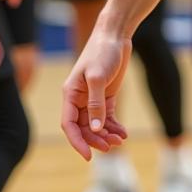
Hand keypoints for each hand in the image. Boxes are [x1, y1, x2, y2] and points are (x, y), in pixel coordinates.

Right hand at [61, 26, 131, 159]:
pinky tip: (122, 133)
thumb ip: (96, 103)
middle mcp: (79, 99)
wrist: (116, 35)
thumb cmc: (103, 51)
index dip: (77, 142)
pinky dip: (114, 126)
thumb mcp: (98, 77)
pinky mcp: (106, 96)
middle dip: (96, 139)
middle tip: (111, 147)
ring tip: (120, 140)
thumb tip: (95, 128)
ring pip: (96, 125)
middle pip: (83, 128)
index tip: (89, 156)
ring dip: (106, 135)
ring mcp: (92, 98)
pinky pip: (107, 117)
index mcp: (70, 94)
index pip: (69, 125)